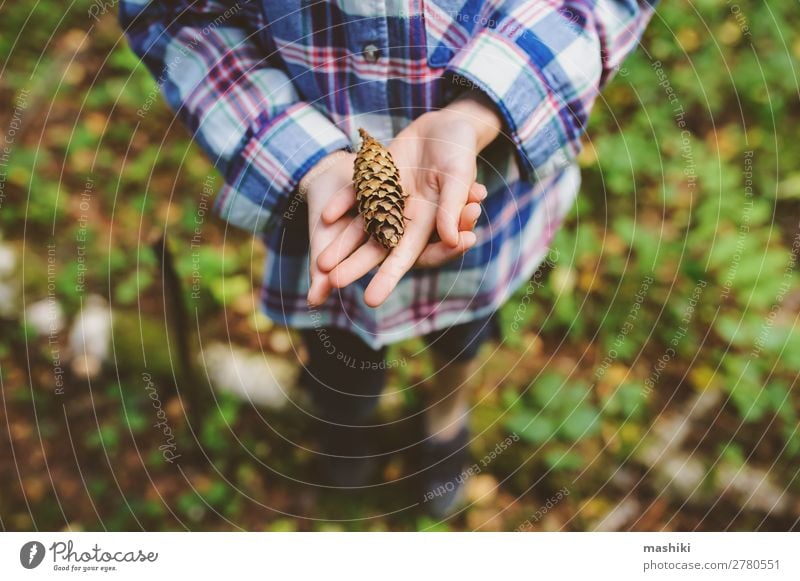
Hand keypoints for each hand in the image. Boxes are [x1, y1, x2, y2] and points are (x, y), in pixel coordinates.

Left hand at [317, 92, 501, 307]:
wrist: (447, 125)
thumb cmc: (460, 152)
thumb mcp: (459, 175)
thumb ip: (452, 205)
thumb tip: (451, 238)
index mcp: (427, 223)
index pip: (405, 256)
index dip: (388, 277)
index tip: (371, 300)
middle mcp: (404, 216)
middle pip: (376, 247)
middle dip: (355, 265)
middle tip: (333, 283)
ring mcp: (387, 199)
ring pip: (361, 226)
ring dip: (341, 243)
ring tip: (320, 263)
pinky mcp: (375, 179)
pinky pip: (356, 195)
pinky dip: (342, 204)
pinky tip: (326, 216)